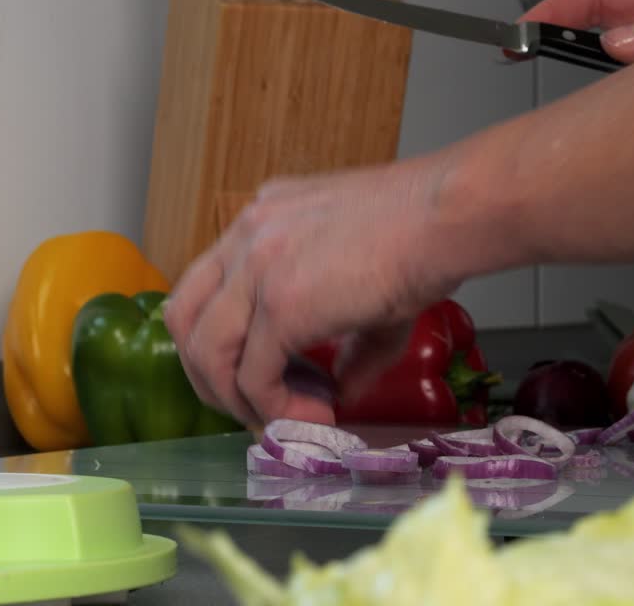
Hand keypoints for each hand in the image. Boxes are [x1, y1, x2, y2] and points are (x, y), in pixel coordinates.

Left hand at [162, 161, 462, 428]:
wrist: (448, 218)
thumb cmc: (427, 233)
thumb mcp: (368, 279)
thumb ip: (349, 337)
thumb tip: (346, 389)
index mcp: (265, 218)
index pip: (209, 286)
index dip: (224, 340)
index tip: (263, 375)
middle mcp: (248, 234)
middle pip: (185, 318)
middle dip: (211, 375)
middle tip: (255, 407)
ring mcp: (258, 267)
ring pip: (207, 353)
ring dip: (239, 400)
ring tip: (291, 416)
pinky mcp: (282, 304)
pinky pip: (253, 376)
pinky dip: (277, 407)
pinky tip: (317, 413)